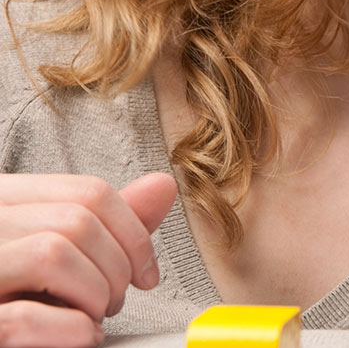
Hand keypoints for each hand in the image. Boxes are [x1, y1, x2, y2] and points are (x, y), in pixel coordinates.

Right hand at [0, 172, 177, 346]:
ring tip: (93, 318)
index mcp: (3, 201)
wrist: (3, 333)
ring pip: (53, 255)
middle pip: (78, 221)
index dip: (135, 234)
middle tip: (112, 302)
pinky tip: (81, 336)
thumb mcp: (56, 252)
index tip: (147, 272)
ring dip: (94, 296)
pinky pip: (24, 317)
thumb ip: (105, 224)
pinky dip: (71, 329)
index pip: (89, 192)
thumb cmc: (16, 296)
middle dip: (116, 269)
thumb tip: (162, 187)